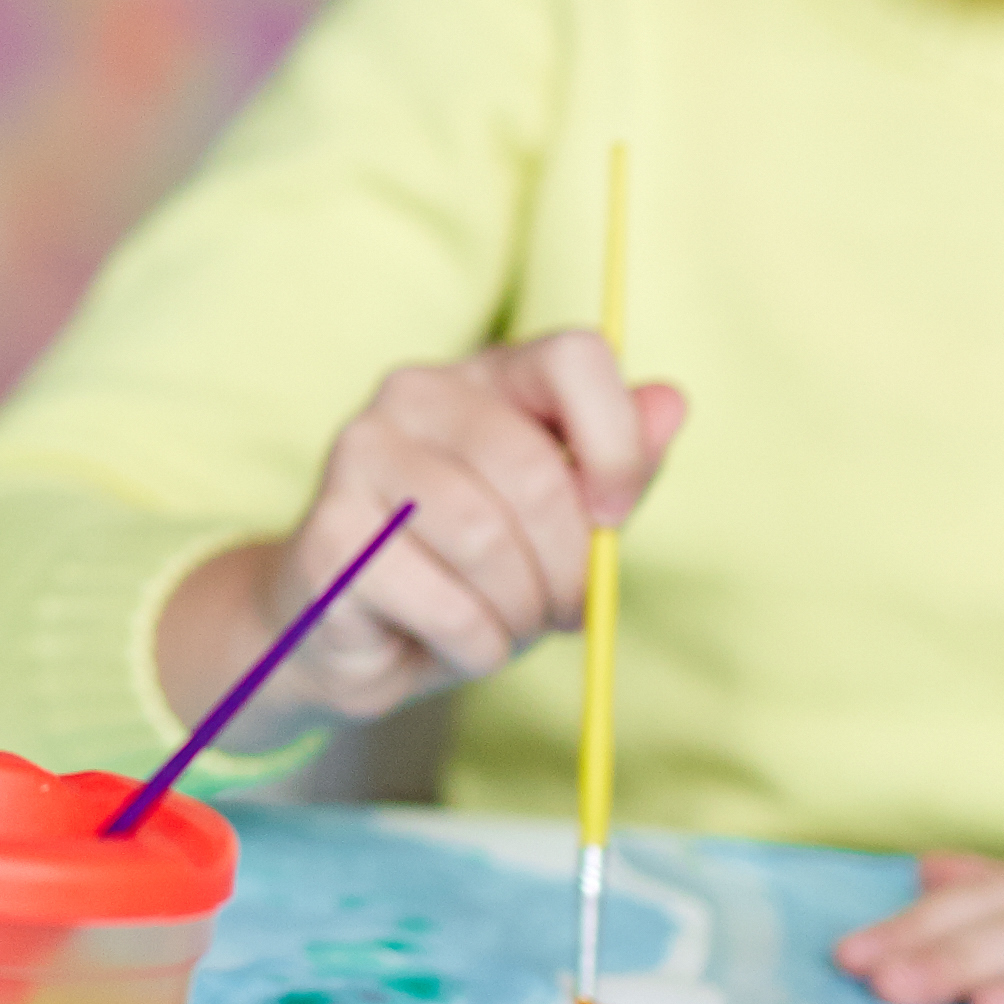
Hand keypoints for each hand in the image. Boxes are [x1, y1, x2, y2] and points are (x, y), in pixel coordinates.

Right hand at [160, 331, 683, 740]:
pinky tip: (455, 640)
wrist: (350, 635)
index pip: (574, 357)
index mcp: (485, 375)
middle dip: (569, 566)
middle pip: (533, 470)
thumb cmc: (468, 571)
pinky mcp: (330, 533)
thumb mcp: (559, 523)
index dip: (617, 441)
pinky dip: (476, 646)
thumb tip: (672, 403)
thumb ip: (615, 467)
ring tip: (506, 624)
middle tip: (561, 608)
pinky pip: (445, 604)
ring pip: (486, 540)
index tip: (616, 515)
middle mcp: (414, 393)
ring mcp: (360, 454)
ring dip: (520, 612)